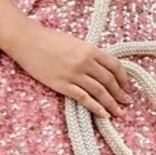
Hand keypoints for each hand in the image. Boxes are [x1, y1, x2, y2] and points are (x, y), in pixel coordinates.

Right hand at [9, 20, 132, 119]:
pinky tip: (104, 115)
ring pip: (99, 92)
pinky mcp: (62, 85)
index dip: (124, 79)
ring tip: (119, 112)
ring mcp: (74, 74)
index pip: (115, 66)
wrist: (28, 41)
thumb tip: (102, 67)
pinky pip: (84, 98)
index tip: (127, 87)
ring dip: (111, 104)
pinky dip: (96, 108)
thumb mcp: (75, 42)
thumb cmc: (50, 39)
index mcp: (90, 49)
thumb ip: (89, 54)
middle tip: (127, 102)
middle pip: (109, 81)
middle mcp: (85, 62)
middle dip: (120, 93)